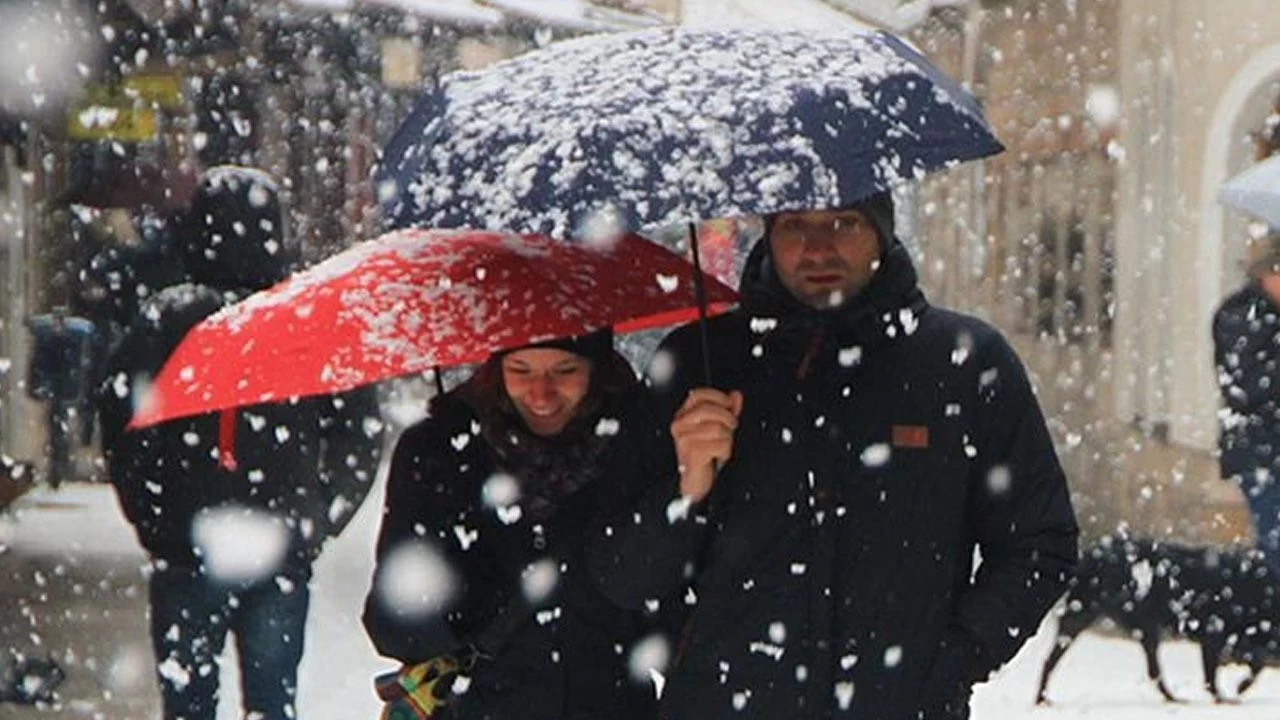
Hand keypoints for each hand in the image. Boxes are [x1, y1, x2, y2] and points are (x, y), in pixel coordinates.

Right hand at [670, 388, 742, 502]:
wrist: (695, 481)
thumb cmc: (705, 454)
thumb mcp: (717, 427)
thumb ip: (727, 410)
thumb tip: (736, 395)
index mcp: (683, 415)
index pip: (698, 395)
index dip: (717, 396)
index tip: (730, 404)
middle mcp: (680, 425)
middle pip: (708, 410)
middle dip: (727, 418)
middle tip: (731, 428)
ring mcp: (684, 438)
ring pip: (717, 428)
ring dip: (727, 438)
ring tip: (722, 446)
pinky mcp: (692, 452)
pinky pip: (720, 444)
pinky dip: (726, 451)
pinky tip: (718, 456)